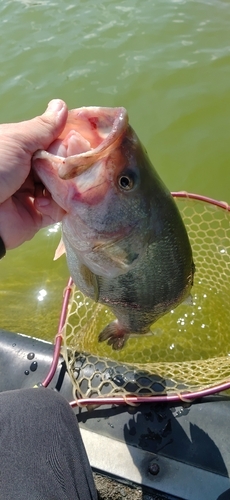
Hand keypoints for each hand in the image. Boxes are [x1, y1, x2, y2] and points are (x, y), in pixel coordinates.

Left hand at [0, 99, 67, 249]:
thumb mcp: (17, 140)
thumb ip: (43, 127)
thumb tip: (62, 105)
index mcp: (22, 149)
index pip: (55, 142)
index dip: (70, 141)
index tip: (82, 139)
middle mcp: (29, 170)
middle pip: (63, 165)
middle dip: (69, 164)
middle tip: (68, 164)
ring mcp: (34, 194)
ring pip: (65, 188)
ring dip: (64, 186)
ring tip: (56, 186)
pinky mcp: (37, 216)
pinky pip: (59, 210)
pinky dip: (55, 206)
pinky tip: (40, 203)